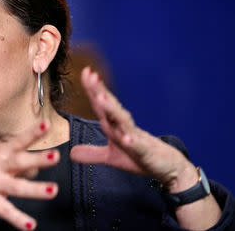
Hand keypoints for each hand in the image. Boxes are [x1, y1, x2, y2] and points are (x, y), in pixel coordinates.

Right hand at [0, 124, 59, 230]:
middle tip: (56, 156)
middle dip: (38, 158)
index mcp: (1, 153)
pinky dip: (17, 219)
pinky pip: (4, 211)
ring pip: (16, 186)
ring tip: (53, 191)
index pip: (19, 141)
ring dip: (35, 189)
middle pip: (20, 160)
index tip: (46, 124)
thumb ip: (17, 163)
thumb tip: (37, 166)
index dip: (32, 133)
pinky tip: (30, 225)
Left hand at [70, 67, 195, 189]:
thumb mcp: (112, 157)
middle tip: (91, 75)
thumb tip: (71, 153)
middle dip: (100, 91)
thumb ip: (92, 153)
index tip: (85, 72)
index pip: (101, 106)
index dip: (92, 90)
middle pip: (110, 107)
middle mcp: (124, 127)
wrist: (169, 168)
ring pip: (123, 121)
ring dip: (113, 109)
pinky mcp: (145, 152)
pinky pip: (137, 146)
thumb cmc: (140, 158)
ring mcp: (135, 138)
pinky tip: (127, 138)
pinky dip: (132, 141)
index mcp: (115, 126)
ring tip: (101, 98)